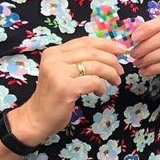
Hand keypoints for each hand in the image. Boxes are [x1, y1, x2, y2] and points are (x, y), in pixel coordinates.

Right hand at [11, 37, 125, 145]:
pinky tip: (99, 92)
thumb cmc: (54, 95)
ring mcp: (58, 73)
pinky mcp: (66, 88)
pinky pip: (93, 81)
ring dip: (110, 74)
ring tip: (115, 81)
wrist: (37, 118)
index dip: (106, 44)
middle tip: (121, 70)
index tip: (122, 50)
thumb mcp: (64, 71)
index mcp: (54, 52)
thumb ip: (80, 59)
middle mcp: (54, 59)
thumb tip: (110, 51)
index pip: (85, 42)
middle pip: (92, 52)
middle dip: (112, 60)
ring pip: (96, 66)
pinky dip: (101, 86)